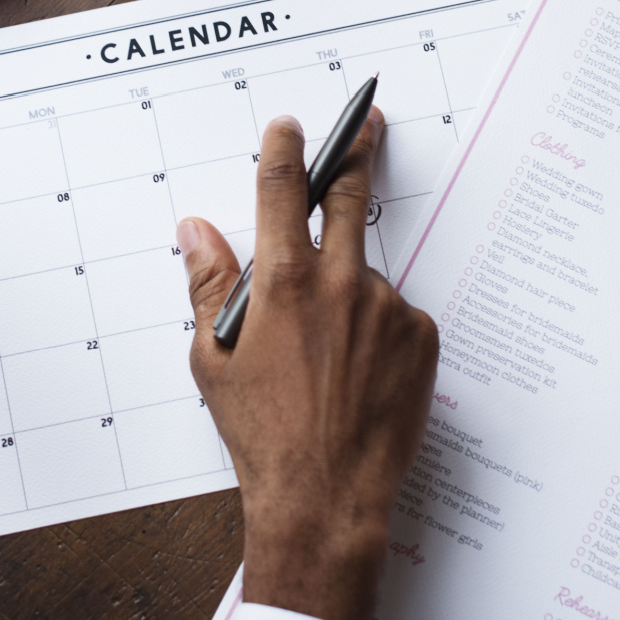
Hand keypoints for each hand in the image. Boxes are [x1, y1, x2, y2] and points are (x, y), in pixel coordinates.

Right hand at [181, 111, 438, 619]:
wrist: (326, 494)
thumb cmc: (264, 435)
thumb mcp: (213, 360)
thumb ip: (208, 285)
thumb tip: (197, 232)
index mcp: (284, 282)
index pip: (283, 190)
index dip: (284, 150)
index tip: (289, 127)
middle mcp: (342, 283)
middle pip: (350, 197)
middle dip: (356, 153)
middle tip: (369, 124)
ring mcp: (388, 308)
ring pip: (365, 279)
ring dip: (348, 296)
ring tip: (327, 361)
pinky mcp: (421, 337)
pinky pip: (395, 317)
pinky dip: (377, 332)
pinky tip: (356, 374)